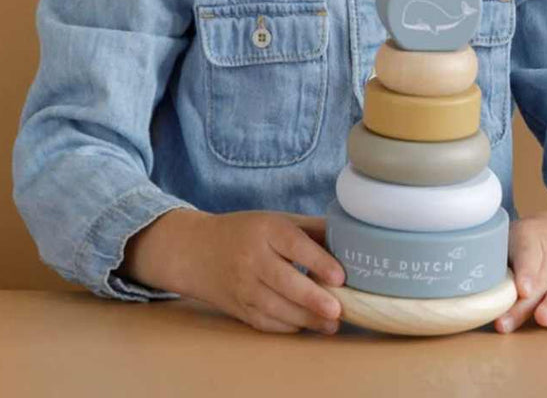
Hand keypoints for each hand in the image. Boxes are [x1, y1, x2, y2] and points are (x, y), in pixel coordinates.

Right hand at [183, 210, 345, 333]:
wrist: (196, 250)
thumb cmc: (246, 232)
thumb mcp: (275, 219)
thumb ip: (310, 228)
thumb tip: (349, 236)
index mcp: (266, 229)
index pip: (294, 245)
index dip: (318, 261)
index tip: (340, 276)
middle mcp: (252, 258)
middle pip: (285, 282)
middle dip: (313, 299)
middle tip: (338, 309)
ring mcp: (243, 286)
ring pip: (276, 308)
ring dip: (306, 319)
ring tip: (331, 323)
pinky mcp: (238, 308)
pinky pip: (265, 322)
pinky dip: (287, 326)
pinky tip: (307, 325)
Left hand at [495, 192, 546, 332]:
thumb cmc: (538, 237)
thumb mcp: (519, 233)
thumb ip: (500, 255)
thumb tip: (473, 282)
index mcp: (530, 236)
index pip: (528, 252)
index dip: (525, 271)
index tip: (521, 288)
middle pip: (539, 280)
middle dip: (524, 304)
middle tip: (505, 322)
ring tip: (543, 319)